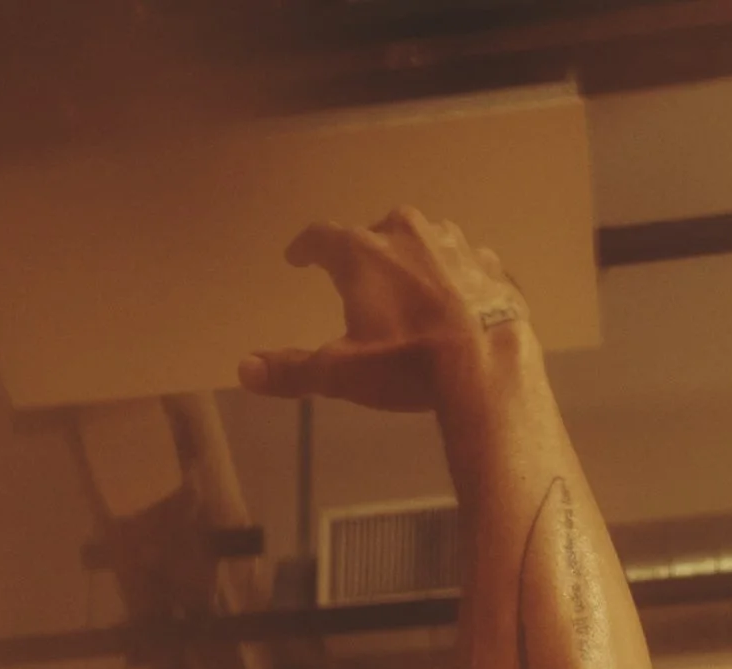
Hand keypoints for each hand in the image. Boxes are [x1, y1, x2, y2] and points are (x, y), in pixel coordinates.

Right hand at [237, 207, 525, 414]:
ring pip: (422, 242)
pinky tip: (455, 302)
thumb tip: (244, 369)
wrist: (488, 364)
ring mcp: (452, 242)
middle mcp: (405, 231)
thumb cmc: (407, 363)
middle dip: (364, 255)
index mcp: (362, 252)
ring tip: (410, 290)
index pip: (321, 238)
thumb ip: (292, 369)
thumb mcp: (342, 373)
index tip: (298, 257)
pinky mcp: (488, 262)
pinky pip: (463, 264)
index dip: (306, 248)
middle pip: (375, 235)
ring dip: (412, 260)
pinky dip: (454, 279)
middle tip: (360, 281)